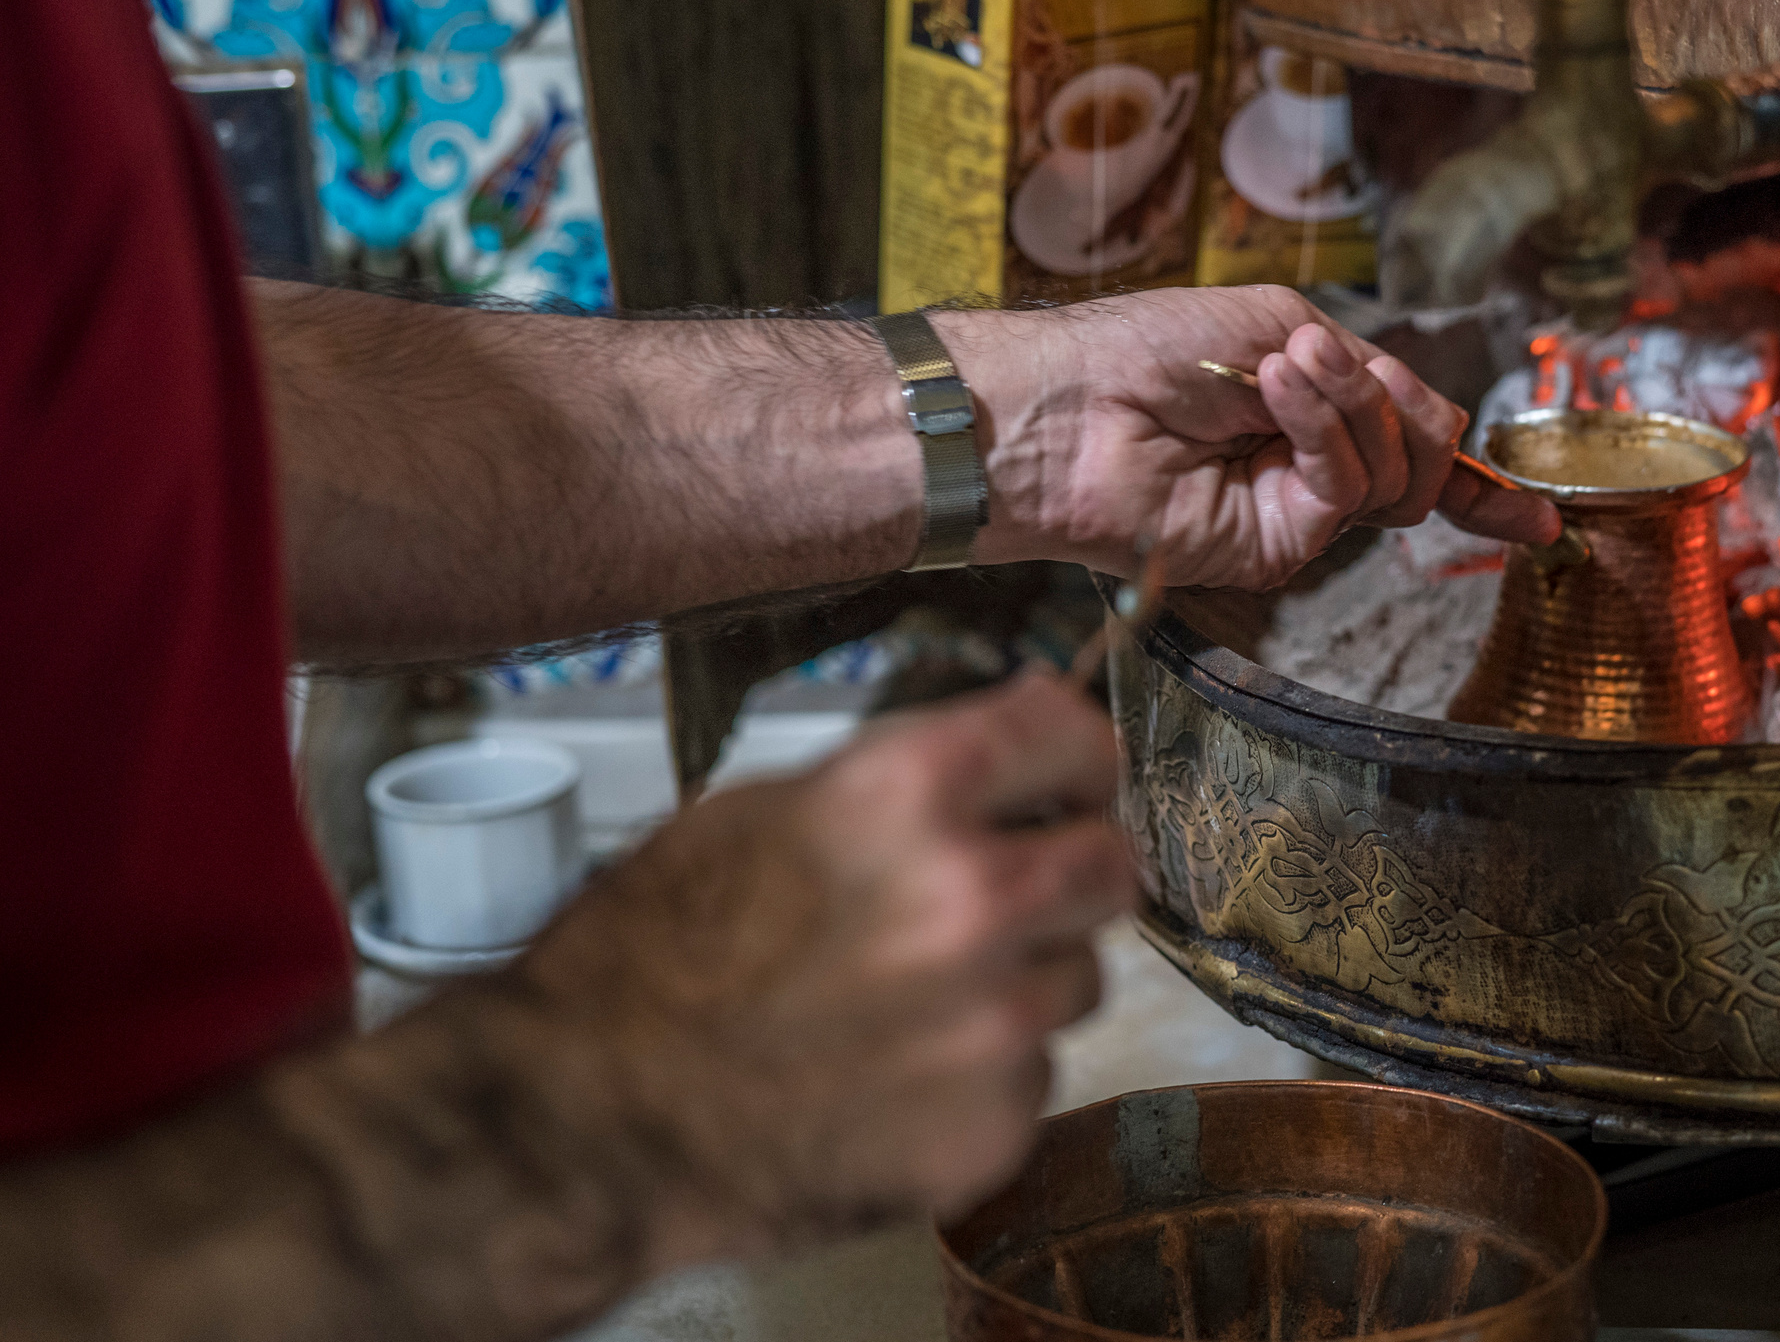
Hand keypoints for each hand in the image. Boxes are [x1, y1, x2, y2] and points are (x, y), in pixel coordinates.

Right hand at [496, 669, 1130, 1261]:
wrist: (588, 1124)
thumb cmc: (650, 959)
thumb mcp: (759, 812)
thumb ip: (896, 788)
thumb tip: (996, 770)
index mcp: (909, 796)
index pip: (1068, 736)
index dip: (1073, 757)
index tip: (1070, 776)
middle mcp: (973, 900)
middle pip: (1108, 867)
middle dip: (1070, 873)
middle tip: (1020, 894)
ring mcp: (994, 1024)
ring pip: (1077, 981)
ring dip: (1021, 985)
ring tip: (916, 1004)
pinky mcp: (993, 1126)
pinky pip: (1032, 1079)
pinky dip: (982, 1079)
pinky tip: (894, 1078)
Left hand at [941, 286, 1561, 587]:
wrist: (1073, 401)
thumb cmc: (1153, 346)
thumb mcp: (1278, 322)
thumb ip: (1367, 372)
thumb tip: (1445, 430)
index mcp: (1312, 409)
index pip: (1412, 446)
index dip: (1477, 484)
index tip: (1539, 522)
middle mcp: (1311, 466)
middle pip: (1422, 454)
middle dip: (1391, 399)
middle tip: (1318, 361)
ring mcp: (1296, 511)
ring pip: (1396, 474)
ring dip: (1350, 404)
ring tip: (1282, 370)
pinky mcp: (1277, 547)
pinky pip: (1347, 490)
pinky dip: (1325, 431)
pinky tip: (1277, 393)